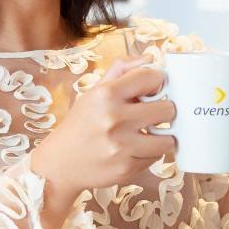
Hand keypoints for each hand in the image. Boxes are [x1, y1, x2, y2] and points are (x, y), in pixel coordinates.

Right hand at [30, 58, 176, 228]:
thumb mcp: (94, 92)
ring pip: (168, 138)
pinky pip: (156, 157)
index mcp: (106, 94)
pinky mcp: (127, 168)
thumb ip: (122, 70)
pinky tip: (136, 149)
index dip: (158, 82)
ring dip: (162, 136)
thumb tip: (151, 59)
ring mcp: (122, 146)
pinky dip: (150, 153)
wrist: (60, 163)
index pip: (151, 77)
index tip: (155, 88)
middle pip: (167, 109)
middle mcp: (114, 118)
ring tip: (150, 134)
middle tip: (153, 114)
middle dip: (163, 110)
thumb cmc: (80, 124)